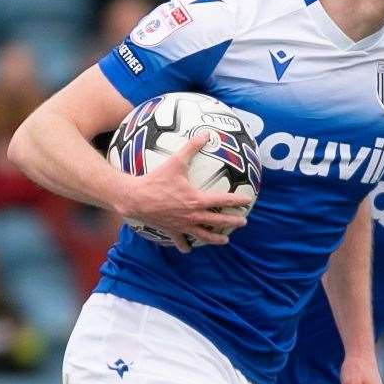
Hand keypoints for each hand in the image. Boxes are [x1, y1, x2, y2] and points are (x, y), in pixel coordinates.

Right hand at [118, 133, 252, 252]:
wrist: (136, 198)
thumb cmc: (156, 180)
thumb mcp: (175, 161)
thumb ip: (191, 147)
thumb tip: (205, 133)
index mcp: (197, 200)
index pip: (222, 200)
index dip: (237, 200)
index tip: (247, 201)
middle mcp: (193, 215)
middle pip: (218, 221)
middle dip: (232, 222)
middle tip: (243, 222)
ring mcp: (182, 225)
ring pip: (203, 235)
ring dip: (216, 238)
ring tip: (225, 240)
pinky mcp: (171, 231)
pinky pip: (180, 241)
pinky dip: (185, 246)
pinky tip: (188, 249)